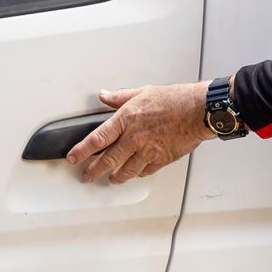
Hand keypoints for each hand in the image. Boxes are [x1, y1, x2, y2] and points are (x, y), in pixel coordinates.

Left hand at [65, 81, 216, 184]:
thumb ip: (120, 97)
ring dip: (116, 177)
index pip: (97, 139)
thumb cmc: (175, 100)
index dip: (82, 150)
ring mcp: (147, 151)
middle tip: (86, 176)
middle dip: (93, 171)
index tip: (73, 157)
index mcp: (126, 119)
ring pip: (125, 170)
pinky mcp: (161, 160)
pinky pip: (145, 171)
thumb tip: (104, 96)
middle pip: (107, 160)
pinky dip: (137, 173)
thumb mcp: (143, 92)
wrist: (198, 111)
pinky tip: (135, 173)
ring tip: (111, 179)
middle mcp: (134, 138)